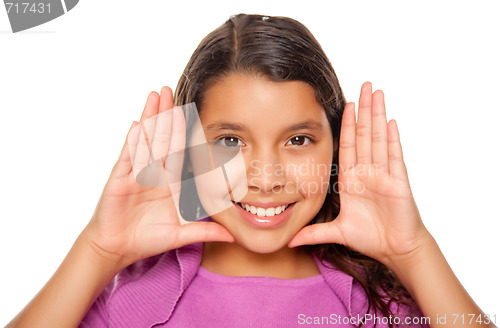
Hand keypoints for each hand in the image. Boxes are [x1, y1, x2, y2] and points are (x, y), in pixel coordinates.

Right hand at [84, 86, 233, 267]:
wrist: (118, 248)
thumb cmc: (147, 239)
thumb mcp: (181, 234)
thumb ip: (205, 232)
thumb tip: (232, 237)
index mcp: (170, 182)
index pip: (179, 151)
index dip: (183, 131)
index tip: (190, 111)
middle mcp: (153, 173)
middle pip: (162, 138)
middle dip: (166, 114)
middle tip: (171, 90)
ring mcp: (136, 173)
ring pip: (146, 140)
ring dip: (151, 117)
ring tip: (155, 95)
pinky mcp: (120, 179)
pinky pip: (128, 157)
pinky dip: (134, 142)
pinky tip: (138, 124)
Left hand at [288, 82, 430, 266]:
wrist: (395, 251)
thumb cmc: (371, 238)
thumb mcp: (337, 231)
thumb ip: (314, 233)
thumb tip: (290, 241)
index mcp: (353, 179)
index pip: (349, 145)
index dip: (348, 124)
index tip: (345, 104)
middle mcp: (368, 172)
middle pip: (365, 134)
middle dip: (363, 110)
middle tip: (364, 85)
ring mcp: (384, 175)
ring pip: (379, 139)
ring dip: (377, 115)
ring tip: (376, 92)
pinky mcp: (397, 182)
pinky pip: (394, 157)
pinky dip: (393, 138)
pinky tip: (391, 120)